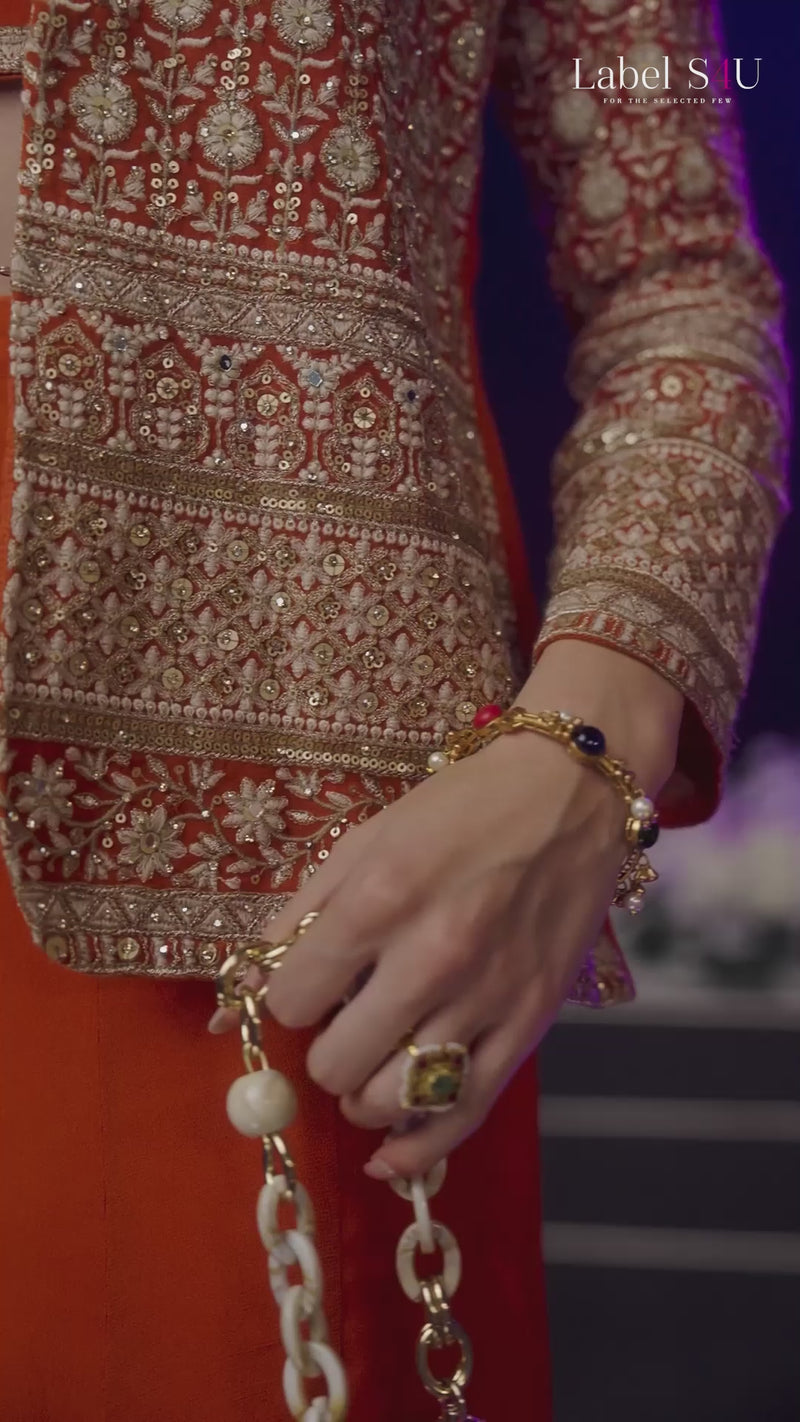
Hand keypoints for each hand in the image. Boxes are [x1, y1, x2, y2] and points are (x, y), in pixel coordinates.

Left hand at [209, 642, 682, 1179]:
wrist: (569, 791)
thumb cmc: (457, 809)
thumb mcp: (363, 842)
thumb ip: (295, 920)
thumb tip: (234, 1000)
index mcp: (378, 899)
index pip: (292, 1001)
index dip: (291, 1000)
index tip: (309, 987)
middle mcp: (431, 956)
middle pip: (334, 1064)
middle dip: (324, 1050)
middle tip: (342, 1023)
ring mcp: (486, 996)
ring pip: (391, 1100)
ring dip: (364, 1095)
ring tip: (371, 1064)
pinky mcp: (531, 1023)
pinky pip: (463, 1113)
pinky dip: (417, 1149)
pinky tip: (389, 1156)